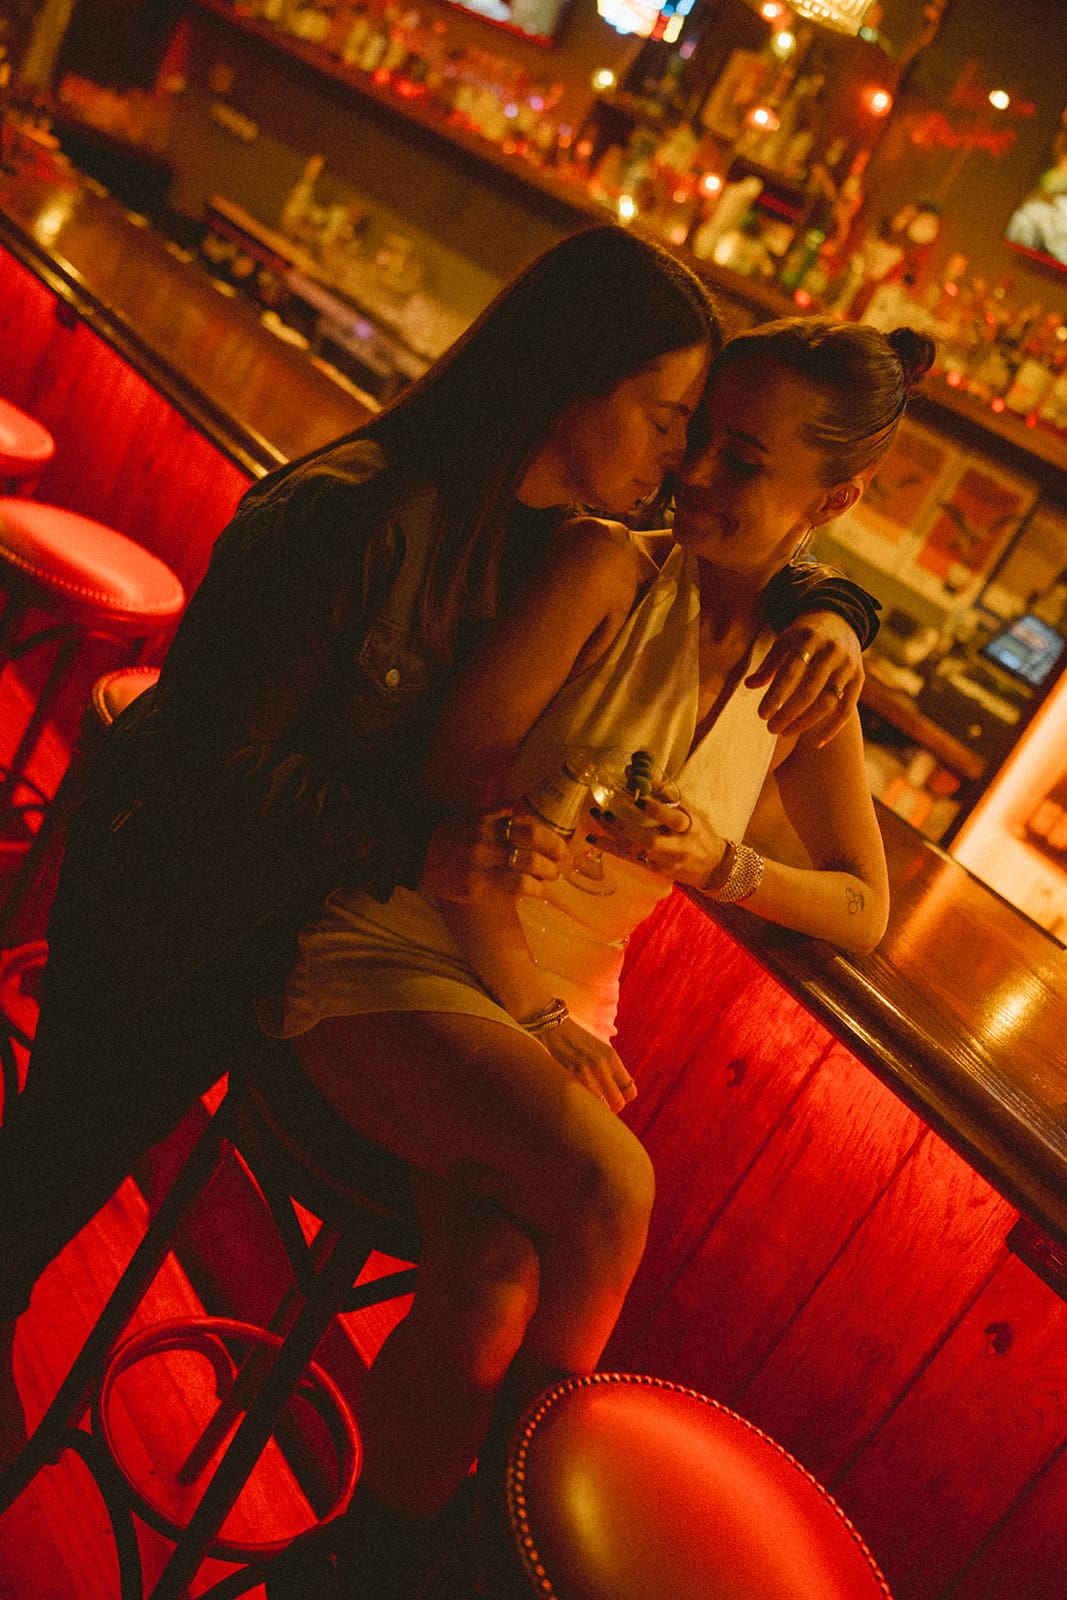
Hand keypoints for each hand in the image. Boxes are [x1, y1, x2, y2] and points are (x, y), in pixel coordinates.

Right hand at [422, 808, 566, 903]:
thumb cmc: (448, 832)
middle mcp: (486, 845)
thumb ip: (499, 812)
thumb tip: (522, 805)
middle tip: (558, 868)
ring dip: (541, 882)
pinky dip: (524, 892)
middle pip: (530, 857)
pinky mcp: (473, 889)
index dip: (551, 841)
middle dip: (551, 865)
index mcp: (488, 823)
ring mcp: (479, 869)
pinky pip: (507, 892)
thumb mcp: (473, 815)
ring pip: (523, 879)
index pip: (529, 830)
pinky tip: (531, 892)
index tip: (563, 849)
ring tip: (546, 883)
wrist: (414, 853)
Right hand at [538, 1016, 636, 1111]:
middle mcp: (601, 1066)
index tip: (616, 1096)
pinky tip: (577, 1100)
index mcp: (612, 1057)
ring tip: (590, 1105)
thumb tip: (617, 1075)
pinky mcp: (567, 1078)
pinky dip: (581, 1104)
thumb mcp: (599, 1047)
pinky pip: (581, 1101)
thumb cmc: (575, 1038)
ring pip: (600, 1107)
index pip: (630, 1091)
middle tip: (603, 1104)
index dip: (624, 1098)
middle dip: (612, 1107)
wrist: (551, 1025)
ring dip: (596, 1109)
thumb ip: (610, 1066)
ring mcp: (583, 1073)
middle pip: (618, 1103)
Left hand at [586, 785, 727, 893]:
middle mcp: (677, 847)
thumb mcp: (692, 812)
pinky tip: (593, 837)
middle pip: (650, 840)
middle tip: (606, 810)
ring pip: (634, 850)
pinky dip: (609, 847)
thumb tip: (640, 773)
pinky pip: (628, 858)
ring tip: (595, 816)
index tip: (639, 798)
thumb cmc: (701, 833)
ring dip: (611, 834)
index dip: (657, 809)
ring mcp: (663, 861)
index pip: (673, 818)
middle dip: (626, 827)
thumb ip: (668, 795)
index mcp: (690, 828)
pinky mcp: (653, 868)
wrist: (712, 868)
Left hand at [745, 611, 862, 745]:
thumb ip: (769, 665)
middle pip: (809, 690)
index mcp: (809, 639)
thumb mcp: (785, 642)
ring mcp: (848, 666)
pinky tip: (815, 743)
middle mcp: (832, 652)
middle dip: (788, 713)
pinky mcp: (859, 678)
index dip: (776, 695)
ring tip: (785, 733)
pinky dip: (832, 729)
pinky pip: (846, 709)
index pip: (791, 671)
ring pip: (828, 702)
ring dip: (806, 722)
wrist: (841, 620)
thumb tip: (749, 686)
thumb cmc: (804, 636)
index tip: (761, 714)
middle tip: (770, 728)